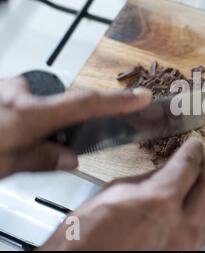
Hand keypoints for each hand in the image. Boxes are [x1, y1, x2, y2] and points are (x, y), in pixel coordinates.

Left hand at [0, 76, 150, 177]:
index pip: (86, 104)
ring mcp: (7, 86)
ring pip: (35, 104)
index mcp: (27, 115)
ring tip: (10, 144)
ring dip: (29, 124)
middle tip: (31, 148)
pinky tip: (3, 131)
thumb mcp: (3, 166)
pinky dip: (14, 116)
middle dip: (53, 128)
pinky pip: (17, 98)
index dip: (118, 101)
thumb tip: (69, 159)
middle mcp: (20, 94)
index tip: (142, 98)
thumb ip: (39, 160)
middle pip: (58, 107)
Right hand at [42, 139, 204, 250]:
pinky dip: (204, 213)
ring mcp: (184, 245)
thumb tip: (165, 171)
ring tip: (200, 181)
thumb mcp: (114, 193)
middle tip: (201, 160)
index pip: (189, 165)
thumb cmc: (85, 237)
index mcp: (159, 201)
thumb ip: (147, 180)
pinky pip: (204, 230)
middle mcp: (179, 225)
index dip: (193, 150)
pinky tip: (194, 205)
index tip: (194, 146)